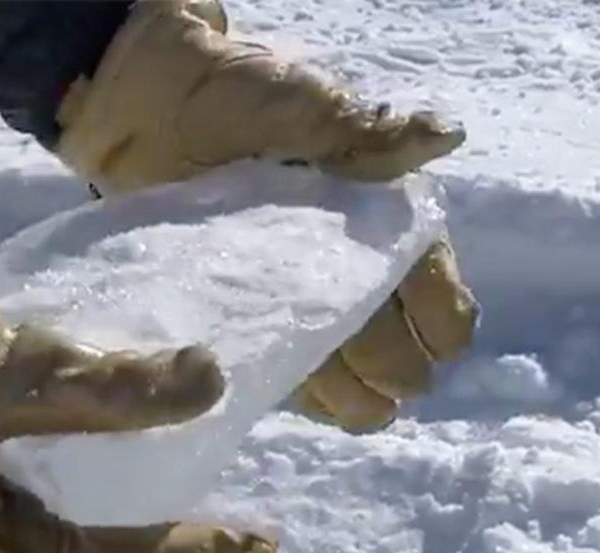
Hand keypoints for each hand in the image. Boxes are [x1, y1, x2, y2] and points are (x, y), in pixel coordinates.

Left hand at [55, 0, 476, 431]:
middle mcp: (357, 273)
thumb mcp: (307, 108)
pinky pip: (303, 381)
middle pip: (400, 351)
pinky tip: (316, 405)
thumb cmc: (238, 100)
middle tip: (371, 373)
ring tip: (348, 402)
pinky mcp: (265, 328)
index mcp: (387, 224)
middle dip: (394, 369)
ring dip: (358, 396)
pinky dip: (315, 399)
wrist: (152, 112)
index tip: (425, 342)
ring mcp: (310, 305)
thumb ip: (373, 135)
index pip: (440, 298)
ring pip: (357, 379)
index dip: (438, 325)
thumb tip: (446, 136)